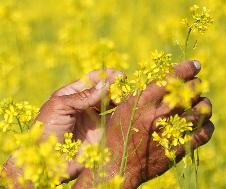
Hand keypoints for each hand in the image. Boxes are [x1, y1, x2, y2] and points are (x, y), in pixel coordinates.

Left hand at [3, 69, 122, 184]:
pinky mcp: (102, 134)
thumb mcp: (60, 107)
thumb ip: (83, 96)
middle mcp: (85, 105)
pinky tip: (129, 111)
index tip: (120, 75)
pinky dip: (123, 115)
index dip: (106, 76)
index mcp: (72, 95)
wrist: (46, 161)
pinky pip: (115, 122)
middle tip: (125, 89)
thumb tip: (106, 84)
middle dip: (116, 88)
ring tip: (129, 99)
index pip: (92, 80)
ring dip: (122, 100)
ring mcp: (94, 119)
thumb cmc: (46, 129)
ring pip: (113, 105)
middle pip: (105, 91)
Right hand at [73, 61, 213, 188]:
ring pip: (202, 110)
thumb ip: (143, 93)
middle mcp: (160, 114)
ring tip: (203, 103)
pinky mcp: (178, 148)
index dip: (188, 68)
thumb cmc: (119, 133)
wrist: (118, 165)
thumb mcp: (124, 107)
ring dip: (205, 103)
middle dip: (197, 85)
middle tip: (196, 86)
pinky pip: (204, 133)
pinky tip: (205, 123)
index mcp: (144, 101)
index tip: (195, 65)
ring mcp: (171, 131)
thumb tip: (164, 79)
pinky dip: (208, 125)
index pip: (172, 77)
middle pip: (191, 91)